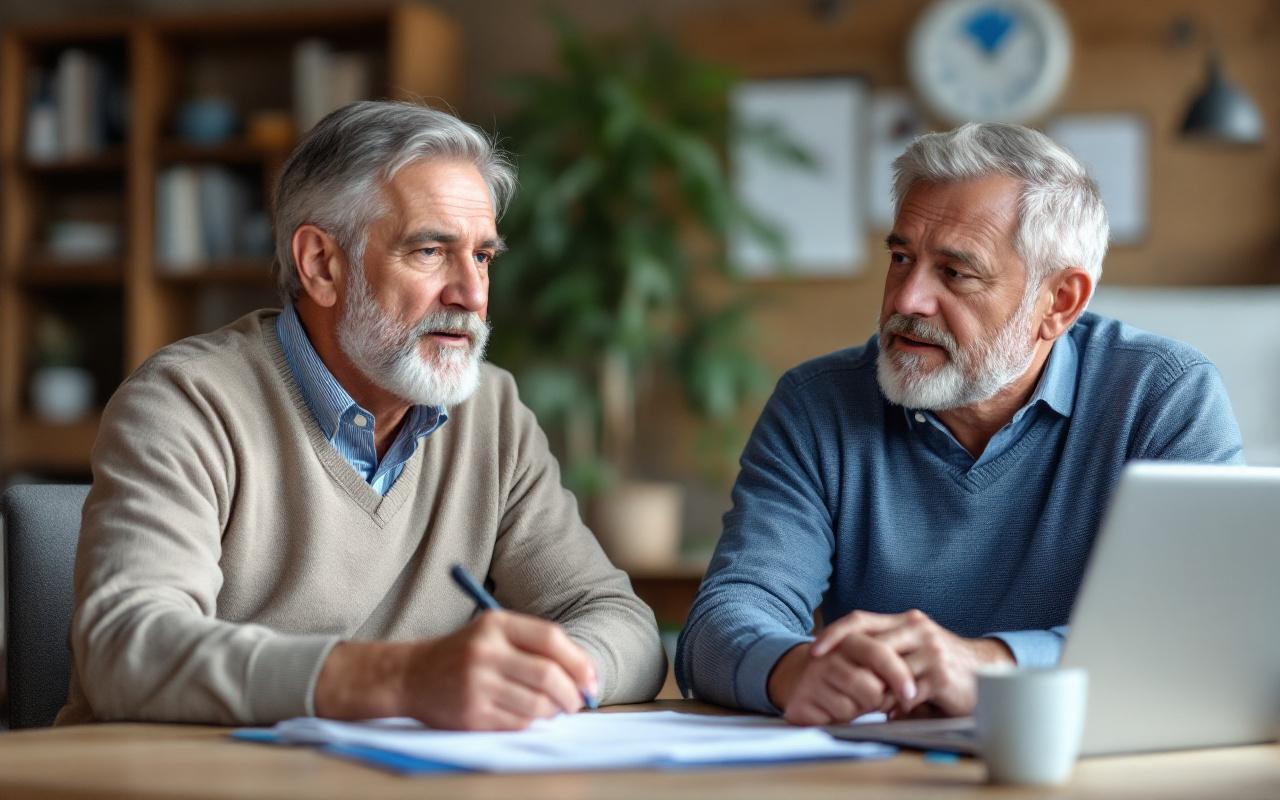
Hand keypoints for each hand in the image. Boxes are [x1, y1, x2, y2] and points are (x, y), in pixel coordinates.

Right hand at [315, 610, 598, 729]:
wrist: (410, 675)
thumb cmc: (464, 654)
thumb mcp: (493, 632)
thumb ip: (535, 645)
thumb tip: (585, 674)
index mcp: (495, 624)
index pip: (551, 638)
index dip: (579, 661)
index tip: (591, 679)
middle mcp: (485, 652)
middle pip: (548, 674)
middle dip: (572, 693)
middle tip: (578, 701)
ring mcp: (476, 684)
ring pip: (537, 703)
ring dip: (554, 710)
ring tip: (553, 709)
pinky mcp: (471, 713)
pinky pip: (518, 722)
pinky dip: (532, 722)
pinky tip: (527, 715)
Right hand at [766, 637, 917, 726]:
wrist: (795, 676)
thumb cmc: (843, 670)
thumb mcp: (864, 657)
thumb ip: (889, 662)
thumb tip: (914, 687)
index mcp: (849, 638)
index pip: (879, 653)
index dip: (898, 675)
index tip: (911, 694)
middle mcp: (828, 656)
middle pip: (871, 687)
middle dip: (880, 700)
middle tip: (875, 698)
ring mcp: (812, 678)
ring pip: (855, 707)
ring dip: (860, 711)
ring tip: (852, 701)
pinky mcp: (801, 701)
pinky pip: (835, 720)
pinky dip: (842, 720)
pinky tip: (833, 709)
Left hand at [812, 609, 1012, 716]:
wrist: (987, 671)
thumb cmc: (940, 665)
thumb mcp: (912, 651)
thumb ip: (884, 656)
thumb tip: (846, 670)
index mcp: (905, 620)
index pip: (859, 619)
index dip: (833, 634)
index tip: (813, 652)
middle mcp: (917, 629)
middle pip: (871, 646)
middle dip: (852, 669)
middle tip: (840, 688)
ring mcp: (930, 650)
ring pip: (886, 672)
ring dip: (876, 692)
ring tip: (873, 704)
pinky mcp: (941, 674)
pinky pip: (905, 693)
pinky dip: (896, 705)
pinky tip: (896, 711)